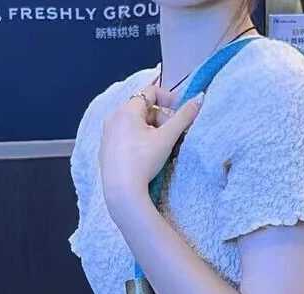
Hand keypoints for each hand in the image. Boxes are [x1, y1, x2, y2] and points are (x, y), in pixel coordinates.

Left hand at [98, 83, 204, 220]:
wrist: (122, 191)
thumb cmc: (144, 161)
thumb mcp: (167, 138)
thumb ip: (184, 117)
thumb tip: (199, 99)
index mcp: (126, 110)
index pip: (151, 92)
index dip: (169, 99)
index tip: (180, 113)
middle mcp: (113, 117)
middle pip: (143, 109)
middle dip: (160, 119)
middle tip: (171, 136)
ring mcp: (107, 134)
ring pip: (134, 124)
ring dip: (150, 131)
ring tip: (159, 148)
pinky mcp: (105, 150)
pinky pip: (124, 137)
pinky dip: (137, 141)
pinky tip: (144, 158)